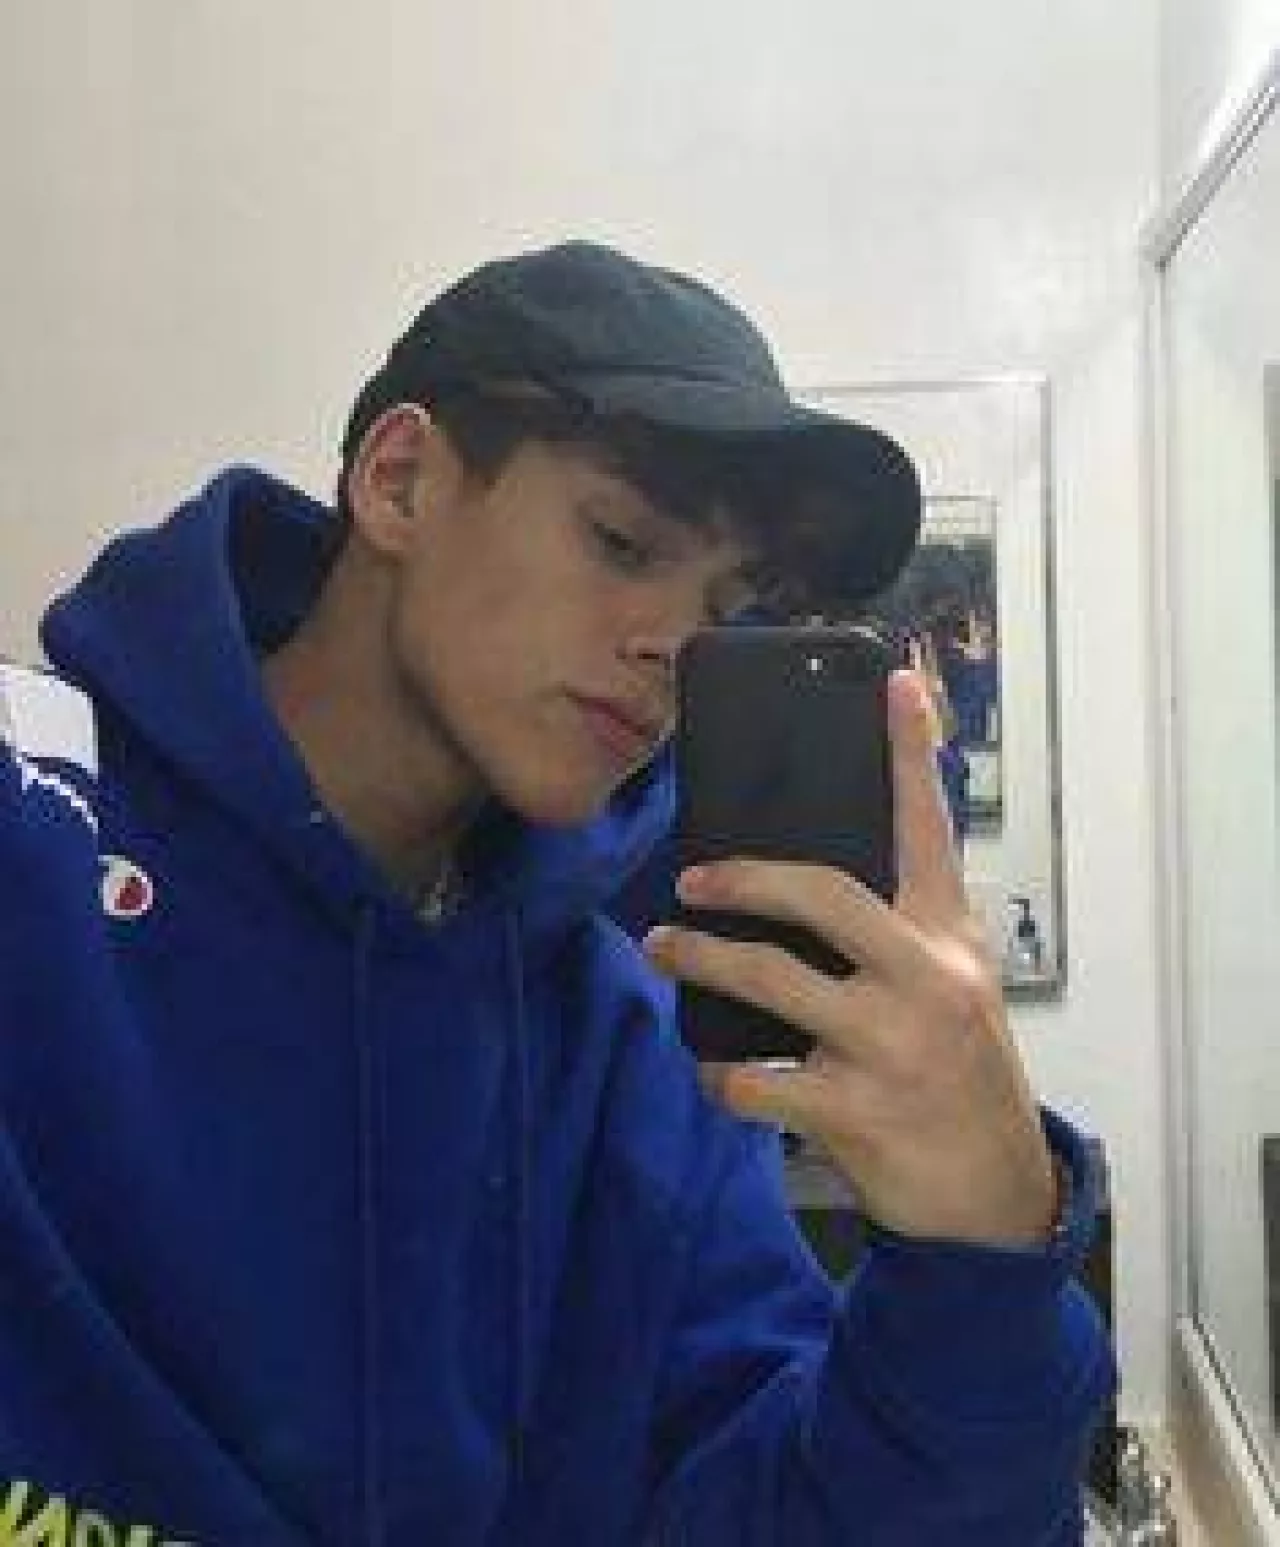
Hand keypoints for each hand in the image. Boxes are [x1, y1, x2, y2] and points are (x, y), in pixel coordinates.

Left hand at [643, 670, 1054, 1248]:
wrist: (994, 1199)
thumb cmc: (961, 1076)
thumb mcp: (953, 991)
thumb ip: (898, 936)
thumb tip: (799, 891)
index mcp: (950, 939)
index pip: (929, 829)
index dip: (911, 753)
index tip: (893, 680)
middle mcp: (927, 979)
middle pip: (823, 893)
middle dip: (744, 879)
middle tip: (690, 879)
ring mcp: (893, 1045)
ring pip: (773, 980)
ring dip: (703, 962)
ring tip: (665, 951)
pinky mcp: (859, 1111)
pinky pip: (759, 1078)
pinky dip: (722, 1074)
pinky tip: (715, 1071)